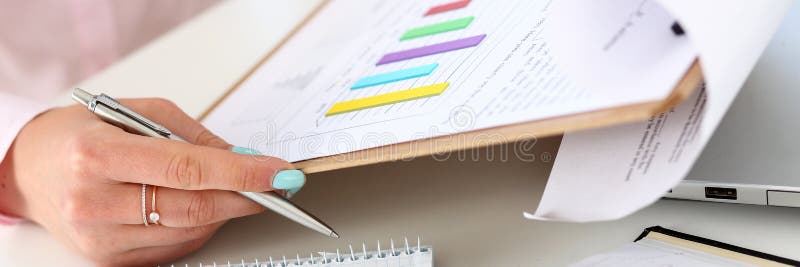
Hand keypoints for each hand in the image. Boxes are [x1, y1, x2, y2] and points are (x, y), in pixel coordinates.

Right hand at [0, 98, 302, 265]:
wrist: (31, 168)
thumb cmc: (83, 134)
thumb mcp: (136, 112)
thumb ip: (191, 135)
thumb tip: (242, 158)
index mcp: (97, 155)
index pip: (186, 169)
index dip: (240, 173)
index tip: (278, 173)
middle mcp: (94, 201)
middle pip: (192, 208)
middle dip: (244, 197)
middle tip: (275, 186)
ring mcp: (100, 237)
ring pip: (187, 232)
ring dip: (225, 212)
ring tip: (240, 191)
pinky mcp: (108, 259)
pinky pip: (173, 248)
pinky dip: (199, 228)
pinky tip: (205, 208)